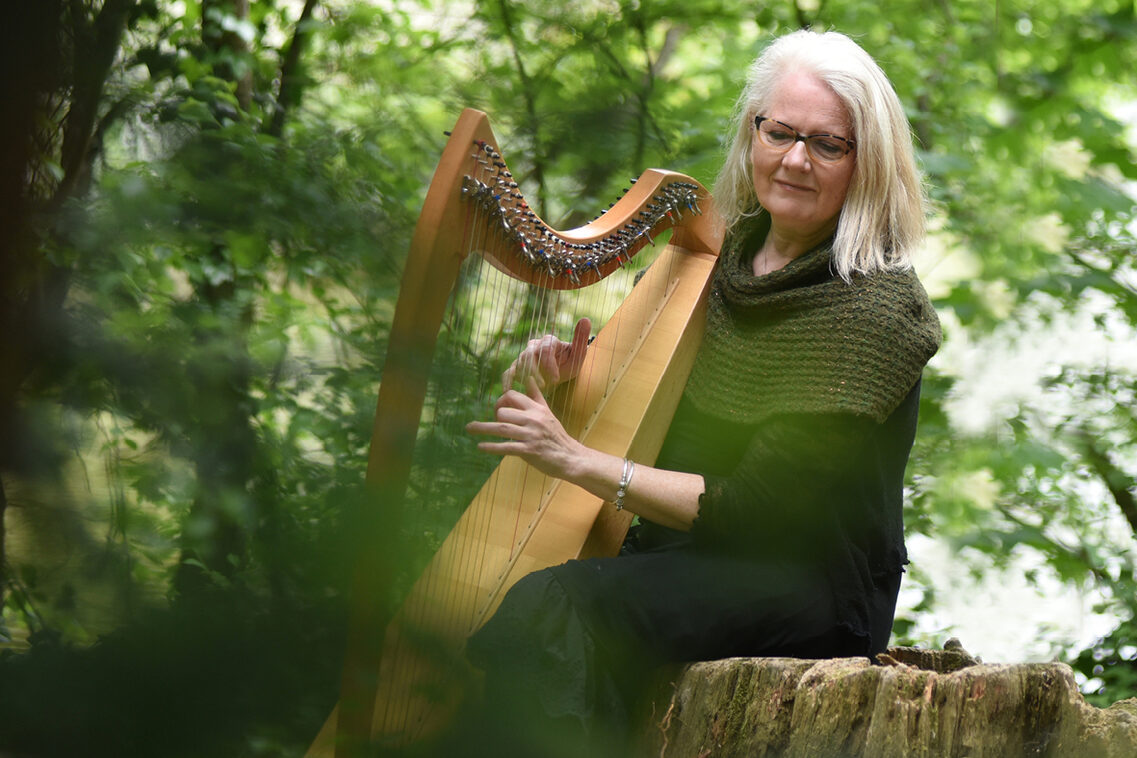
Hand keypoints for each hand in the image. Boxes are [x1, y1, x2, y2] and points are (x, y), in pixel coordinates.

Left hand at [466, 377, 582, 480]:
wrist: (570, 457)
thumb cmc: (557, 435)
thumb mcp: (548, 413)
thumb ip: (536, 396)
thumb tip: (529, 378)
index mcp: (537, 409)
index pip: (512, 396)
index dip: (501, 401)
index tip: (498, 410)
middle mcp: (534, 419)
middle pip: (505, 412)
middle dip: (493, 416)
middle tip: (488, 424)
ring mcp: (531, 435)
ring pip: (502, 428)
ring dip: (483, 428)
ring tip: (469, 428)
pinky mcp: (529, 451)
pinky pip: (506, 447)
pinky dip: (491, 447)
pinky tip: (480, 447)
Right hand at [502, 317, 591, 391]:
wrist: (562, 373)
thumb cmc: (570, 363)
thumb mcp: (579, 354)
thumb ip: (581, 338)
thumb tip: (586, 319)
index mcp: (548, 341)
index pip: (545, 350)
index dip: (549, 365)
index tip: (556, 379)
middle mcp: (534, 346)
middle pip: (528, 356)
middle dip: (535, 372)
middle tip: (545, 385)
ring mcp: (524, 357)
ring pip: (519, 364)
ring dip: (525, 377)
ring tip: (536, 389)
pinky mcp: (517, 368)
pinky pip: (508, 373)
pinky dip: (507, 381)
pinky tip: (508, 391)